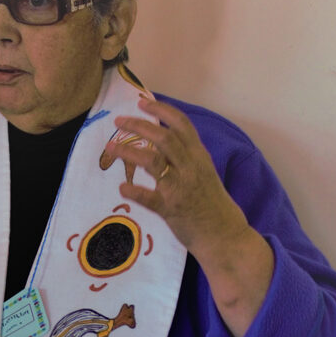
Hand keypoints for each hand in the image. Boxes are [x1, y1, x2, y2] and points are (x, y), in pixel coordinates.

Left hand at [105, 98, 248, 251]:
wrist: (224, 234)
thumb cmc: (211, 201)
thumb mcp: (204, 171)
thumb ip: (186, 155)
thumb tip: (162, 137)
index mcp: (199, 156)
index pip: (181, 124)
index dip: (161, 110)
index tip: (142, 102)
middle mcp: (190, 167)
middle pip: (163, 138)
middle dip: (139, 125)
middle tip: (119, 121)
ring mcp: (180, 188)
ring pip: (153, 162)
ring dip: (128, 152)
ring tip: (111, 147)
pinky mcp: (171, 209)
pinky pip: (148, 198)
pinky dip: (133, 191)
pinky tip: (122, 187)